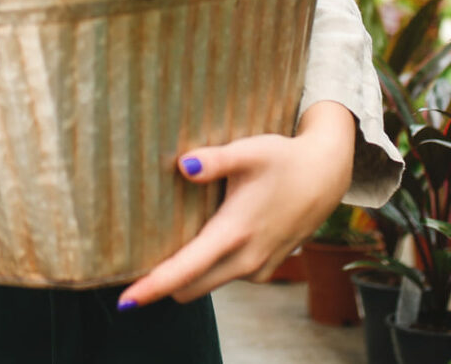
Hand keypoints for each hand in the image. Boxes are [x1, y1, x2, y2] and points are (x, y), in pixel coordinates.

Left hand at [117, 101, 356, 307]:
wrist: (326, 176)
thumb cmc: (283, 159)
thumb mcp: (250, 150)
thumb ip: (216, 159)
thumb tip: (184, 165)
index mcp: (235, 234)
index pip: (185, 271)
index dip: (152, 287)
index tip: (124, 301)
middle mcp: (246, 260)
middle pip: (189, 288)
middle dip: (162, 283)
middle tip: (135, 261)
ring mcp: (258, 268)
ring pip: (207, 283)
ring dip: (188, 274)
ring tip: (170, 243)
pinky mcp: (265, 268)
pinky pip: (225, 277)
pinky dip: (210, 267)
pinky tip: (206, 238)